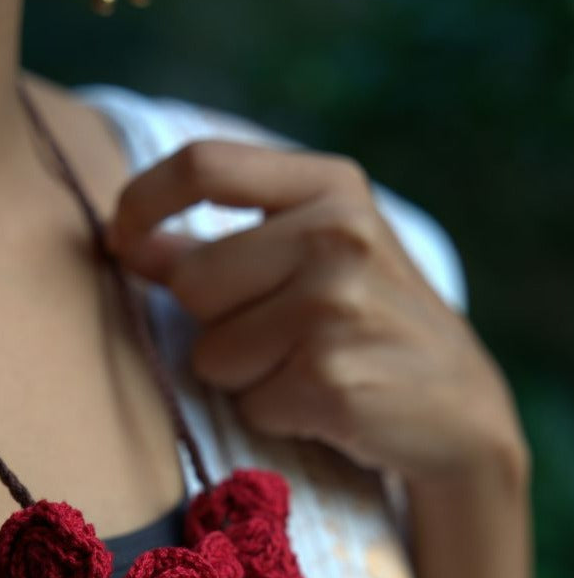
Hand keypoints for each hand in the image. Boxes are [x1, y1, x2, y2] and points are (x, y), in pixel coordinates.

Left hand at [106, 140, 526, 486]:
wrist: (457, 407)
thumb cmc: (368, 325)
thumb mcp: (313, 258)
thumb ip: (223, 245)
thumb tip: (128, 241)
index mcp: (330, 186)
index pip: (204, 164)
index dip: (143, 201)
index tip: (121, 241)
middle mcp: (337, 232)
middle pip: (192, 280)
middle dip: (214, 322)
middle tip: (279, 336)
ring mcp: (337, 304)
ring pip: (210, 352)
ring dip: (242, 374)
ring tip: (305, 368)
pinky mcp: (329, 376)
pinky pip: (245, 403)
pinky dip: (270, 413)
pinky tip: (321, 402)